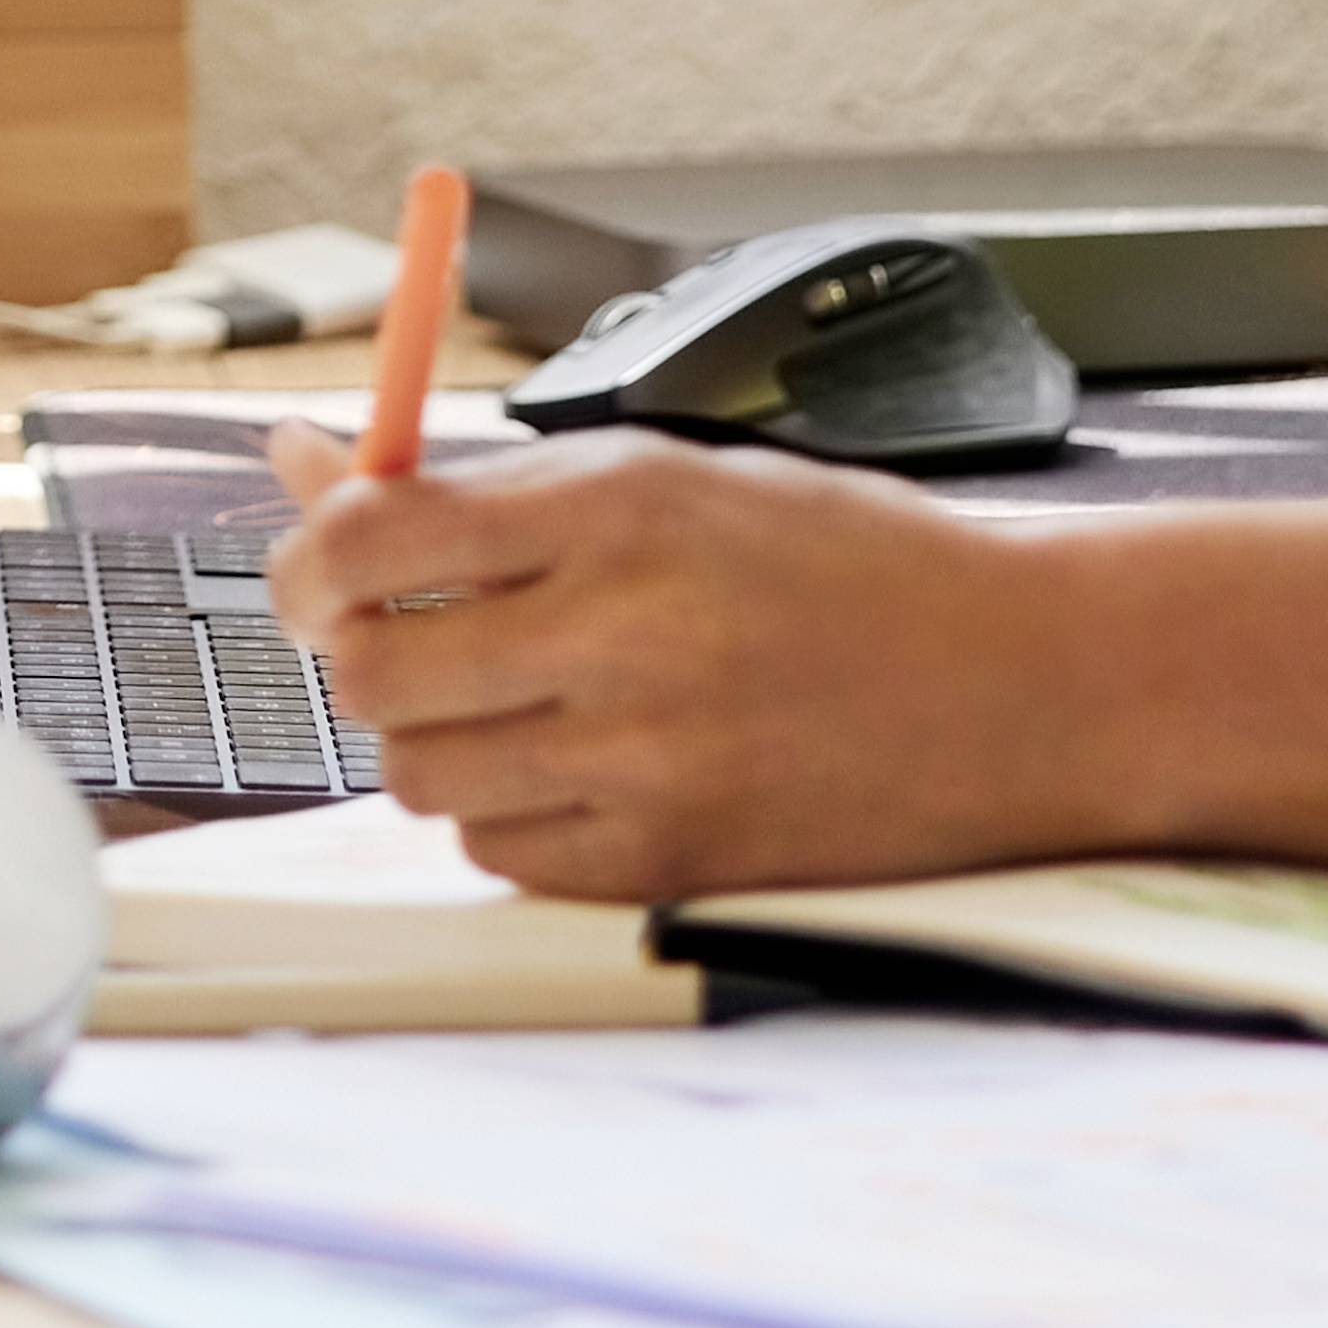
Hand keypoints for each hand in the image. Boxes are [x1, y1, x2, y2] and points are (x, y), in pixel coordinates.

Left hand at [254, 423, 1116, 902]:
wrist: (1022, 681)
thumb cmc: (849, 562)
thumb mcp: (673, 475)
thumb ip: (487, 485)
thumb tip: (308, 464)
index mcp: (619, 507)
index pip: (369, 540)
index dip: (305, 558)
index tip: (309, 570)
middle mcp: (621, 633)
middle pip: (369, 671)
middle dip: (364, 653)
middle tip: (416, 636)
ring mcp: (644, 761)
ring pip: (420, 775)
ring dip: (440, 737)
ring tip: (527, 697)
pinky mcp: (668, 863)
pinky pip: (499, 853)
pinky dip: (512, 813)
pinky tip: (587, 766)